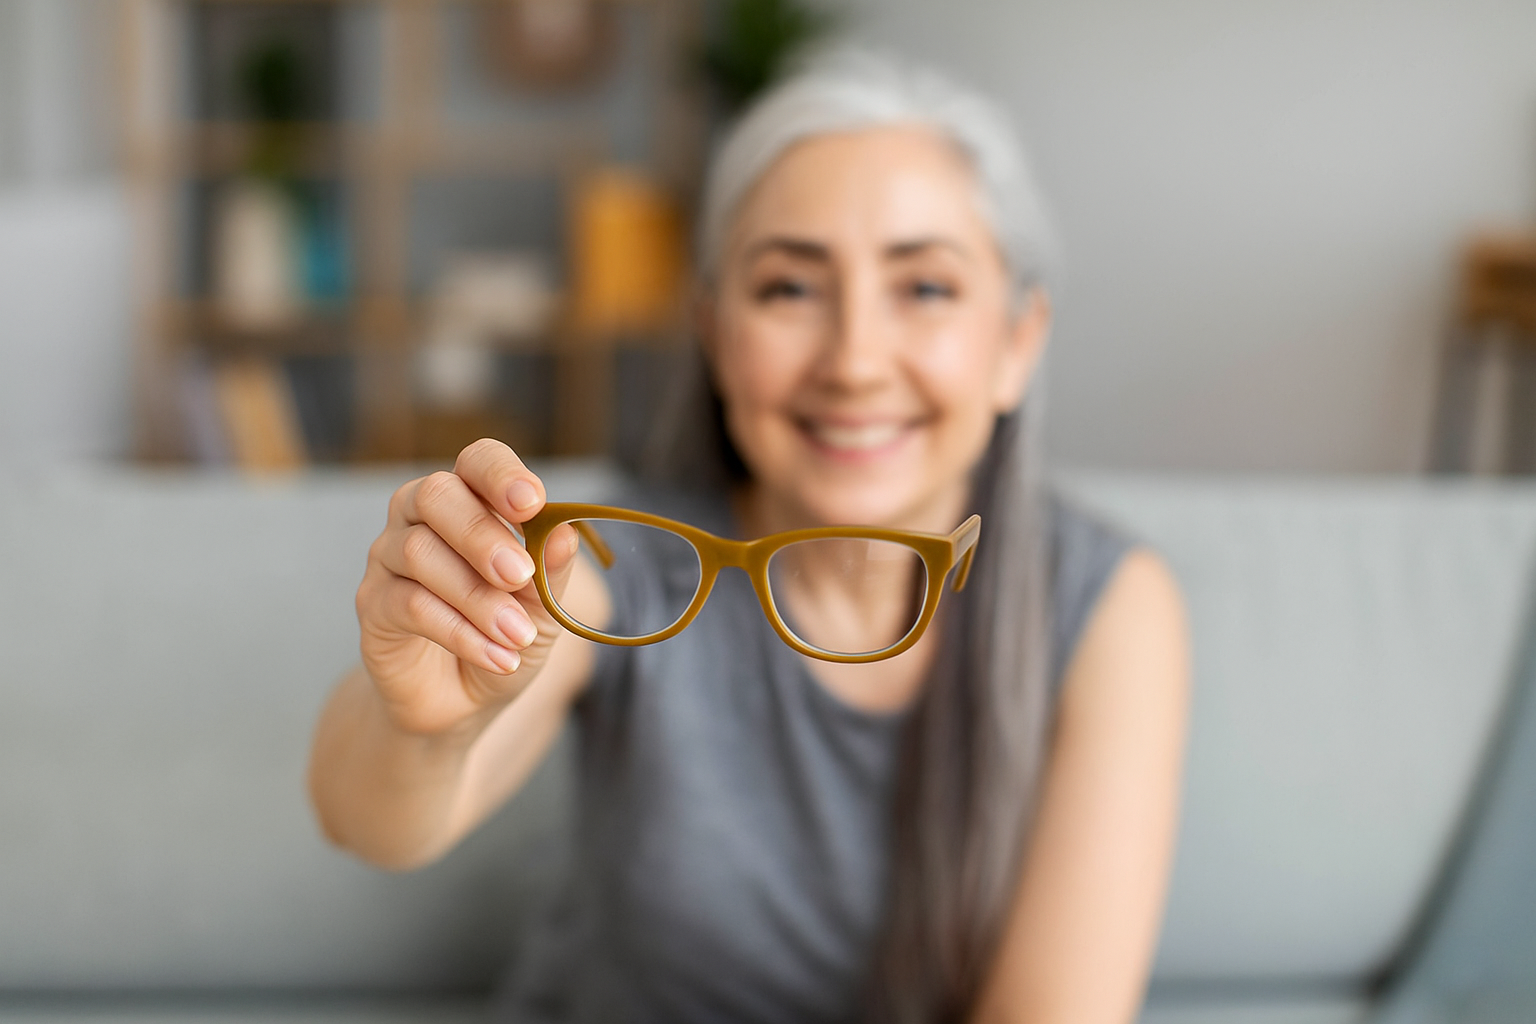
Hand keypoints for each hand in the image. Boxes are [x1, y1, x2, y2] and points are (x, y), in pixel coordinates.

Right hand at [354, 439, 582, 735]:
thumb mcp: (544, 608)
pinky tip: (497, 657)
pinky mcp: (372, 605)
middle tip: (520, 575)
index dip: (501, 474)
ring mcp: (388, 557)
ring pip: (419, 552)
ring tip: (518, 635)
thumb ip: (553, 570)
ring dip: (477, 597)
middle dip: (483, 534)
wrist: (463, 701)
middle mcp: (419, 516)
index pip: (477, 461)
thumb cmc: (504, 634)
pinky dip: (460, 632)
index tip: (532, 502)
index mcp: (469, 500)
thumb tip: (566, 533)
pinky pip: (409, 605)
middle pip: (437, 495)